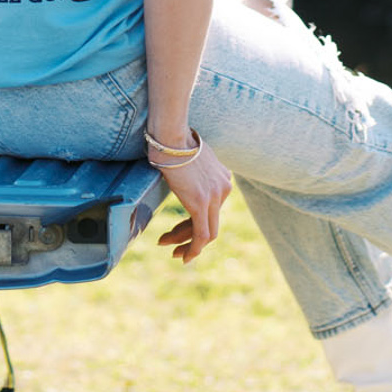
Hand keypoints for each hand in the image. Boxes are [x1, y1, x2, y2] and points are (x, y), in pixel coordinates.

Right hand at [153, 139, 232, 263]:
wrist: (170, 135)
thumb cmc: (171, 141)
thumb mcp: (188, 157)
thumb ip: (192, 171)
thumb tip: (180, 174)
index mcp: (222, 178)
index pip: (213, 210)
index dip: (196, 224)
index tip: (180, 231)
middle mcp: (224, 188)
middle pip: (211, 223)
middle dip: (190, 237)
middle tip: (172, 246)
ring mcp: (215, 196)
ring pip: (206, 233)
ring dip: (185, 243)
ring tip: (167, 246)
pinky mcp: (201, 203)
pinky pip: (201, 235)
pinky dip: (192, 248)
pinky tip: (181, 255)